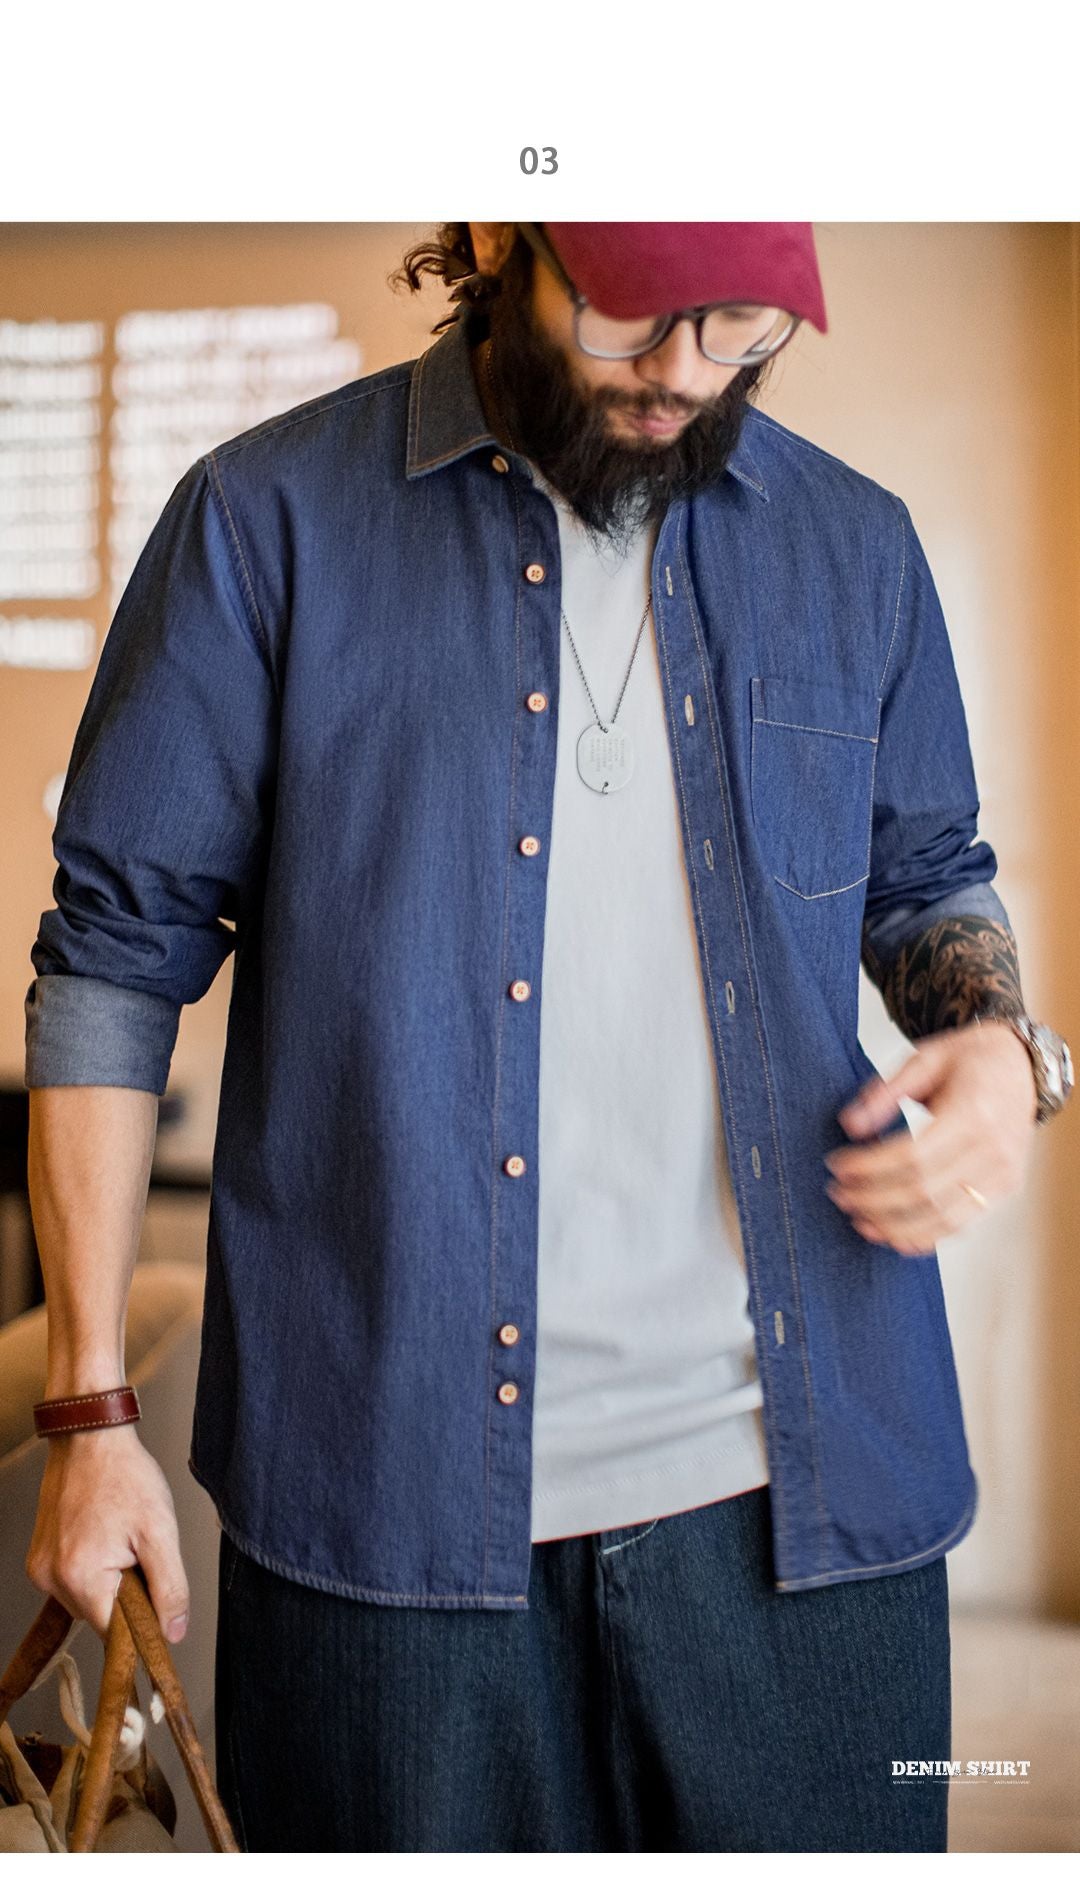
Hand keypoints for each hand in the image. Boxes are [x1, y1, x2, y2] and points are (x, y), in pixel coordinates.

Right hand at [25, 1423, 190, 1644]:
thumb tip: (172, 1633)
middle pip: (99, 1615)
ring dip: (108, 1580)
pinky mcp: (39, 1557)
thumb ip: (169, 1587)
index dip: (140, 1620)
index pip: (114, 1633)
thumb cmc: (124, 1475)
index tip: (154, 1595)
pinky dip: (92, 1567)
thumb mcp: (160, 1531)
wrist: (90, 1436)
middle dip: (125, 1594)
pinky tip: (103, 1536)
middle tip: (138, 1551)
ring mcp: (41, 1568)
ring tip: (120, 1538)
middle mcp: (51, 1579)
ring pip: (86, 1598)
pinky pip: (72, 1580)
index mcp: (79, 1578)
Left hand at [824, 1020, 1038, 1254]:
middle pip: (923, 1190)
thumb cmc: (970, 1059)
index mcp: (973, 1111)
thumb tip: (849, 1124)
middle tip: (838, 1193)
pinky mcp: (1005, 1188)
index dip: (869, 1166)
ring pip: (941, 1218)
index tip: (837, 1165)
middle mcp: (993, 1149)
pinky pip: (961, 1224)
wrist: (1022, 1066)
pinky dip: (924, 1237)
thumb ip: (886, 1092)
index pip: (912, 1154)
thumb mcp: (925, 1058)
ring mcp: (1002, 1173)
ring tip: (858, 1219)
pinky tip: (893, 1235)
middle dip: (873, 1198)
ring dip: (893, 1226)